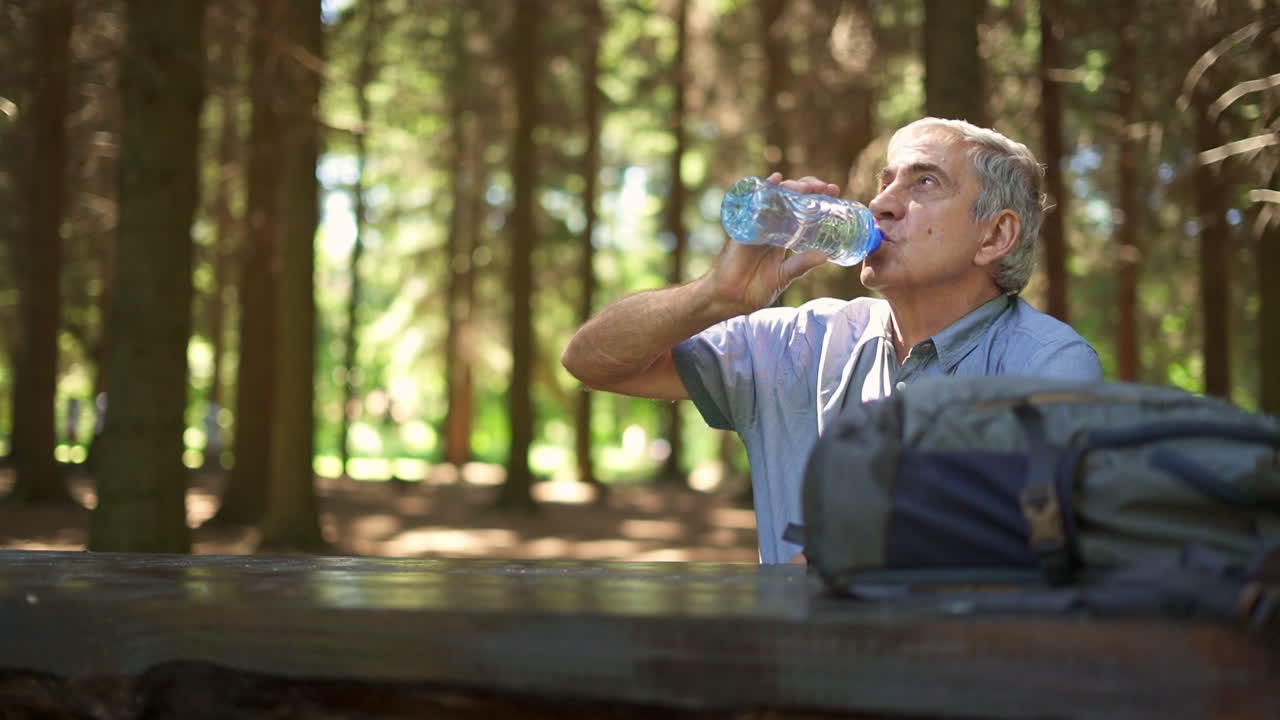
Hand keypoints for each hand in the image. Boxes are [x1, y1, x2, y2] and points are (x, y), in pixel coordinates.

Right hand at [705, 172, 836, 313]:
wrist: (731, 298)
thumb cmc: (756, 288)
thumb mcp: (785, 275)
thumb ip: (802, 264)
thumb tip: (825, 256)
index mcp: (783, 234)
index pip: (803, 210)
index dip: (818, 199)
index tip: (835, 192)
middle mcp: (771, 224)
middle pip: (791, 198)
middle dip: (809, 188)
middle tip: (826, 188)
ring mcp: (757, 223)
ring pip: (776, 197)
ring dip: (792, 188)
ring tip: (808, 187)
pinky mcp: (744, 225)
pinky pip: (753, 203)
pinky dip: (764, 189)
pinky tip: (776, 180)